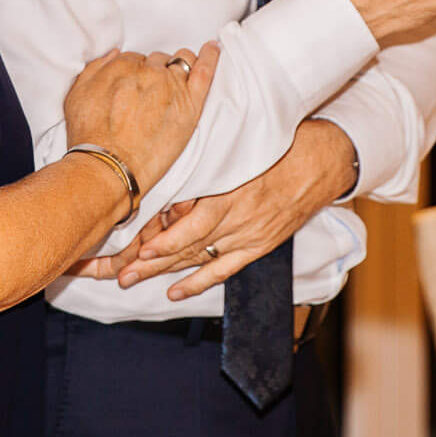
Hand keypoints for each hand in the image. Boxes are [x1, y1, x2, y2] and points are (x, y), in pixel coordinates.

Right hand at [60, 41, 220, 197]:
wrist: (108, 166)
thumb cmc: (89, 137)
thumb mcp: (76, 96)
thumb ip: (95, 69)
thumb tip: (114, 54)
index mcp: (122, 66)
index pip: (136, 58)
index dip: (136, 72)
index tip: (135, 86)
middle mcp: (148, 72)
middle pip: (158, 60)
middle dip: (155, 70)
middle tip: (151, 92)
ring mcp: (172, 86)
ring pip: (181, 61)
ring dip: (179, 65)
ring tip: (179, 75)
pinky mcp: (190, 104)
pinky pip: (205, 71)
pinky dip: (210, 57)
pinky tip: (212, 48)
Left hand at [85, 120, 356, 297]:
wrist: (322, 160)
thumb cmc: (278, 144)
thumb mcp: (239, 144)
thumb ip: (205, 160)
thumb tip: (169, 170)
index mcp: (230, 189)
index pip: (187, 219)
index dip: (160, 234)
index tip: (133, 243)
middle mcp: (236, 217)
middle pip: (184, 243)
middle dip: (147, 258)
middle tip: (113, 271)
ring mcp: (248, 235)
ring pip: (197, 258)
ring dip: (162, 271)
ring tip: (128, 280)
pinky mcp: (258, 246)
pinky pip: (225, 270)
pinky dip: (198, 282)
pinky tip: (174, 292)